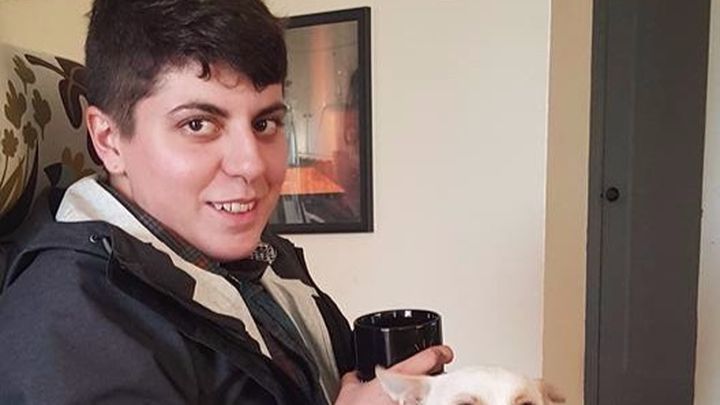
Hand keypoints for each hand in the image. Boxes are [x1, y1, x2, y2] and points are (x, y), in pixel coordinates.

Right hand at [334, 345, 453, 404]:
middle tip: (429, 377)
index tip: (445, 352)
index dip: (440, 351)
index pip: (431, 357)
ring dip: (428, 395)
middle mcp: (414, 394)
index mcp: (400, 377)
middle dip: (434, 377)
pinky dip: (425, 401)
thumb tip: (354, 375)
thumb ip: (354, 378)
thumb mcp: (349, 391)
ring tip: (415, 395)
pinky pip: (429, 403)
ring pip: (435, 397)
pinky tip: (403, 402)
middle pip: (438, 379)